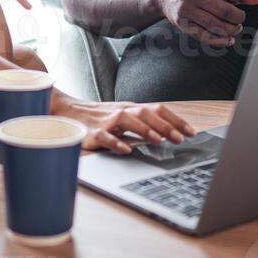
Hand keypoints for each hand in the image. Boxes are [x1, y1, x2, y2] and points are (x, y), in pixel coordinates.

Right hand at [52, 95, 197, 154]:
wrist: (66, 112)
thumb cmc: (100, 118)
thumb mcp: (124, 117)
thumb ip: (143, 123)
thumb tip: (171, 134)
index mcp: (132, 108)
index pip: (158, 109)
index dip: (176, 120)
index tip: (191, 132)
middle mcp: (122, 111)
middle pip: (146, 113)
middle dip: (165, 125)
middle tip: (180, 138)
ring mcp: (106, 120)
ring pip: (127, 119)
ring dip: (144, 129)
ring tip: (158, 140)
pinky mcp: (92, 132)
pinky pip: (104, 136)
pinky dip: (115, 142)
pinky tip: (125, 150)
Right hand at [155, 0, 257, 46]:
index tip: (236, 2)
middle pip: (224, 11)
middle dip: (238, 18)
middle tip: (239, 19)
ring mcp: (186, 10)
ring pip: (216, 26)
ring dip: (231, 30)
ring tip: (235, 28)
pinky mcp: (182, 24)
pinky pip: (204, 36)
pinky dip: (219, 41)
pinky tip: (227, 39)